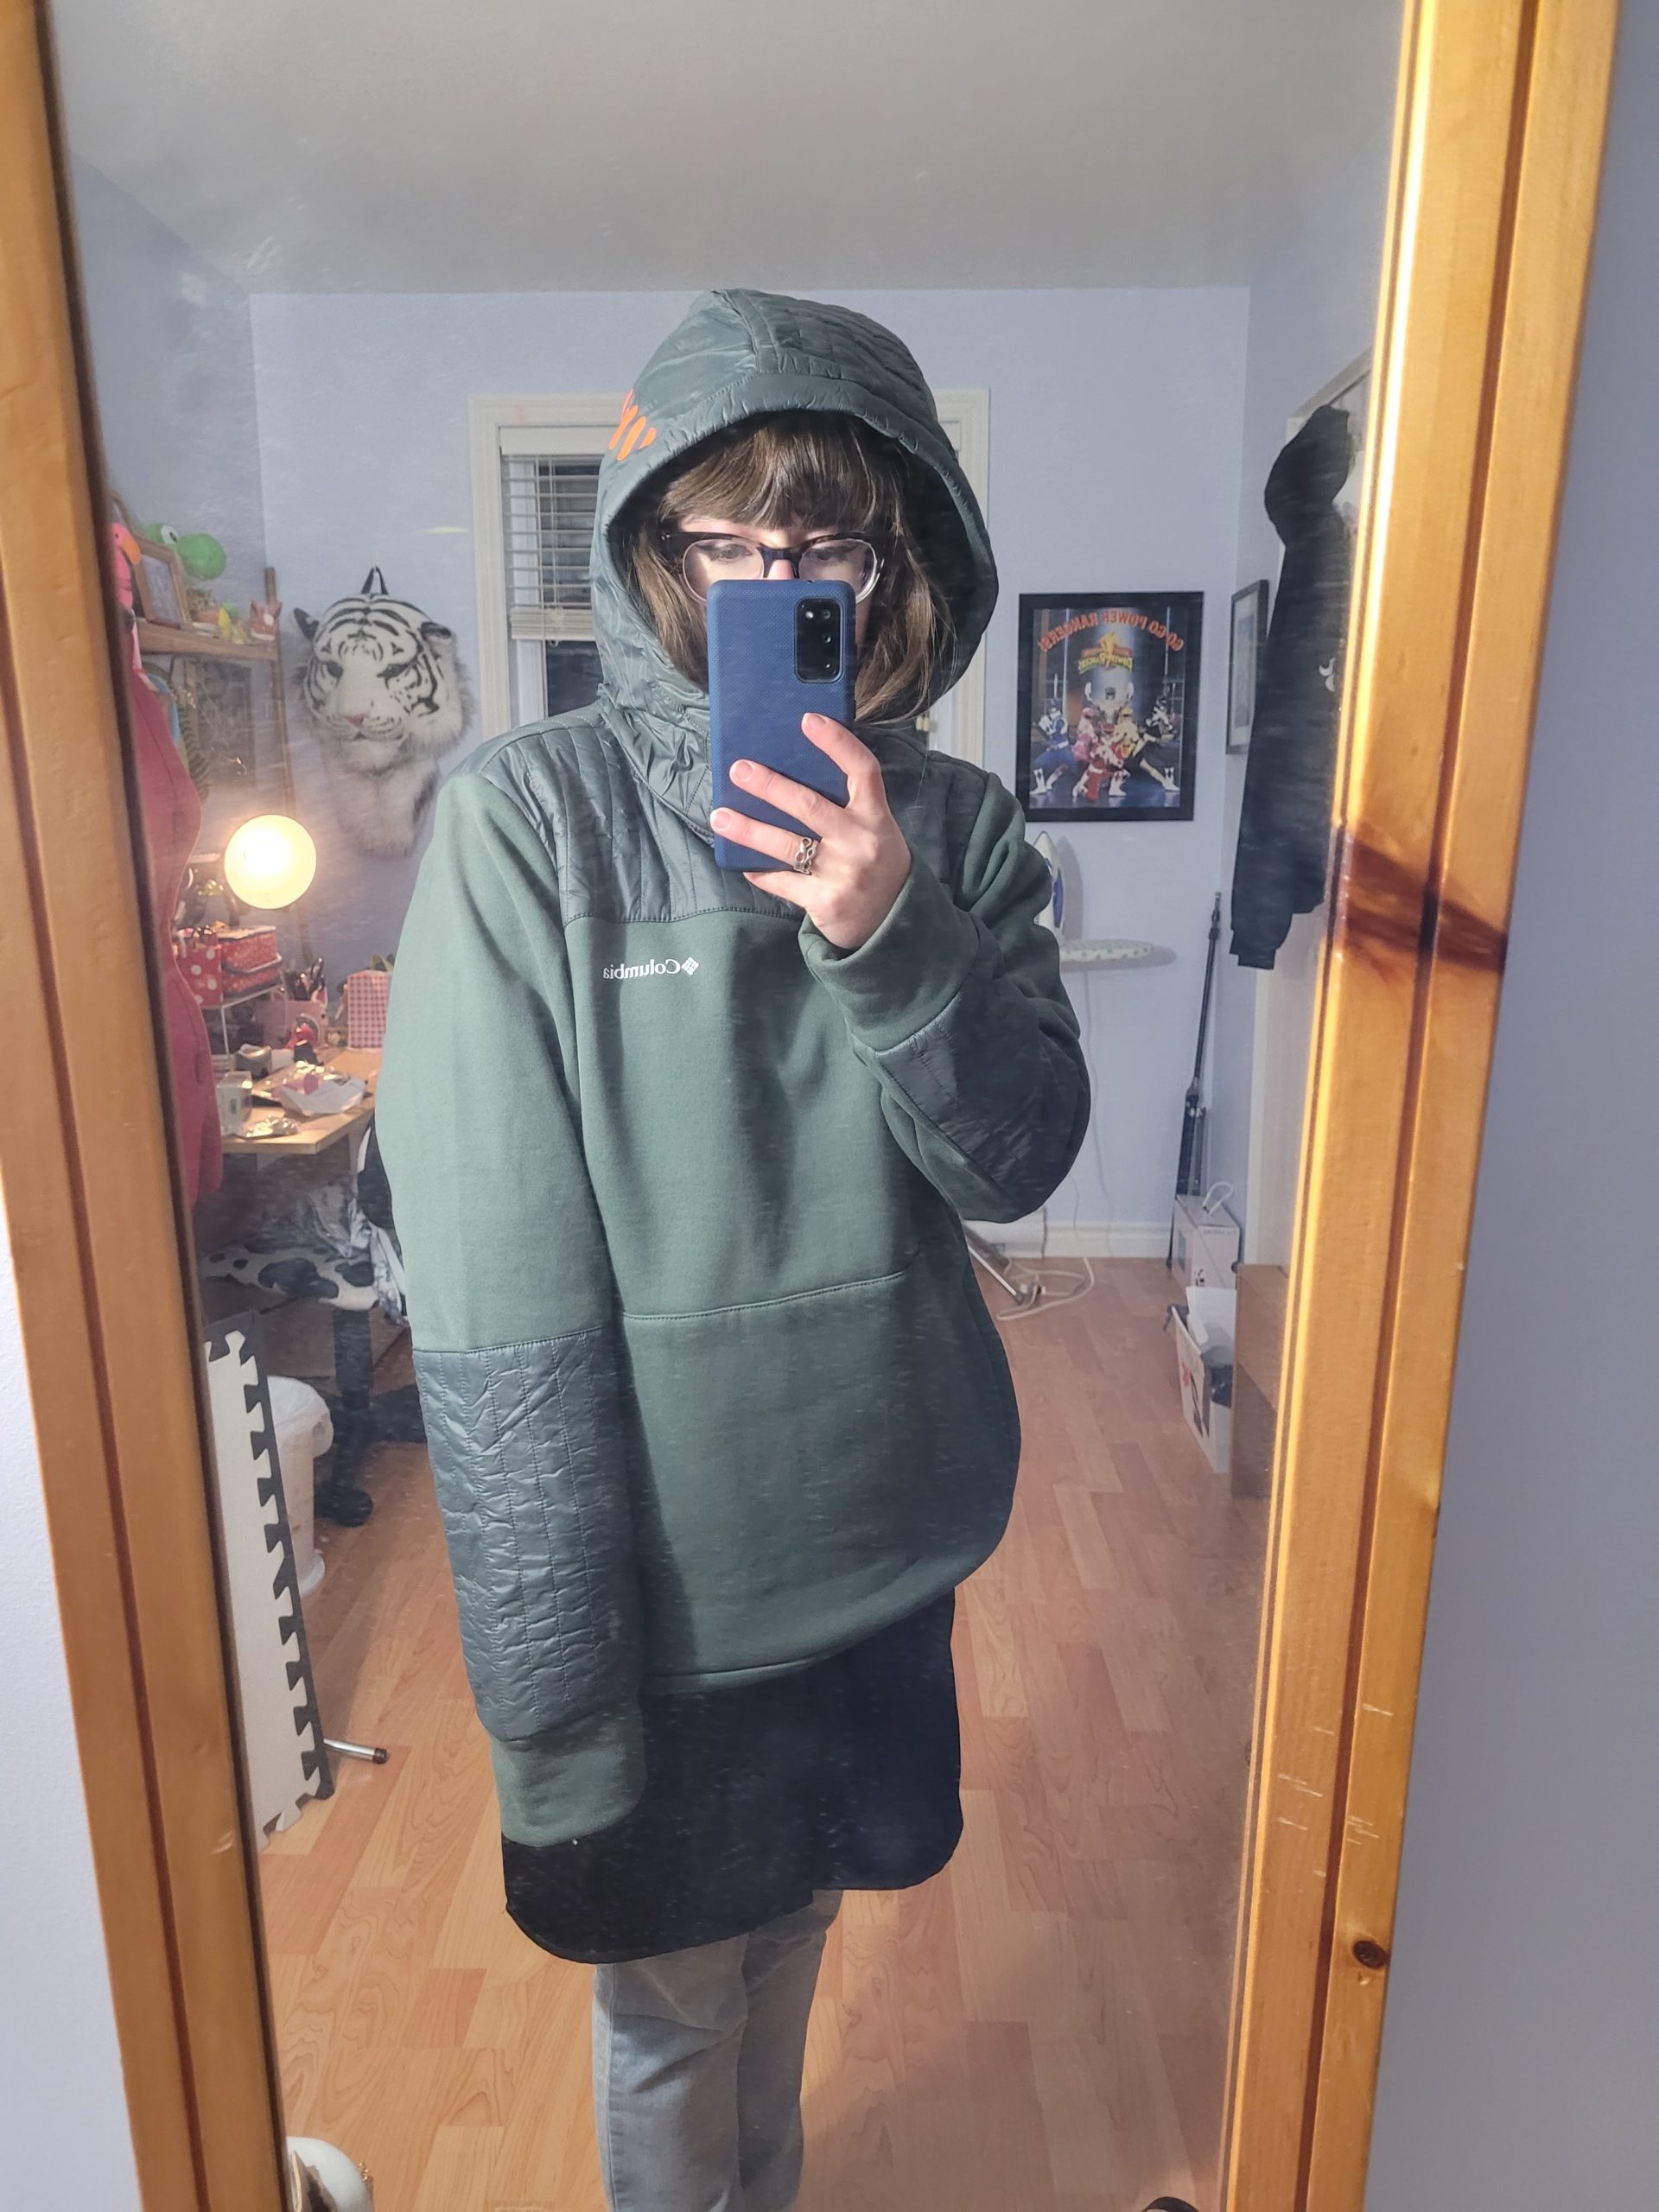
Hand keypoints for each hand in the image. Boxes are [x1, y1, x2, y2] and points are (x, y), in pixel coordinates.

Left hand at [710, 714, 911, 950]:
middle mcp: (861, 841)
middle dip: (770, 786)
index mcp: (876, 816)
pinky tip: (742, 863)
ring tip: (719, 817)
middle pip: (810, 806)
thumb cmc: (874, 863)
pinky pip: (783, 881)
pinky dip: (760, 871)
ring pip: (787, 845)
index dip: (836, 742)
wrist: (892, 923)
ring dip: (749, 830)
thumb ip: (845, 805)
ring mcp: (843, 873)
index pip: (862, 770)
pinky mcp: (825, 901)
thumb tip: (790, 771)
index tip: (807, 720)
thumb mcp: (873, 829)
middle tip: (738, 770)